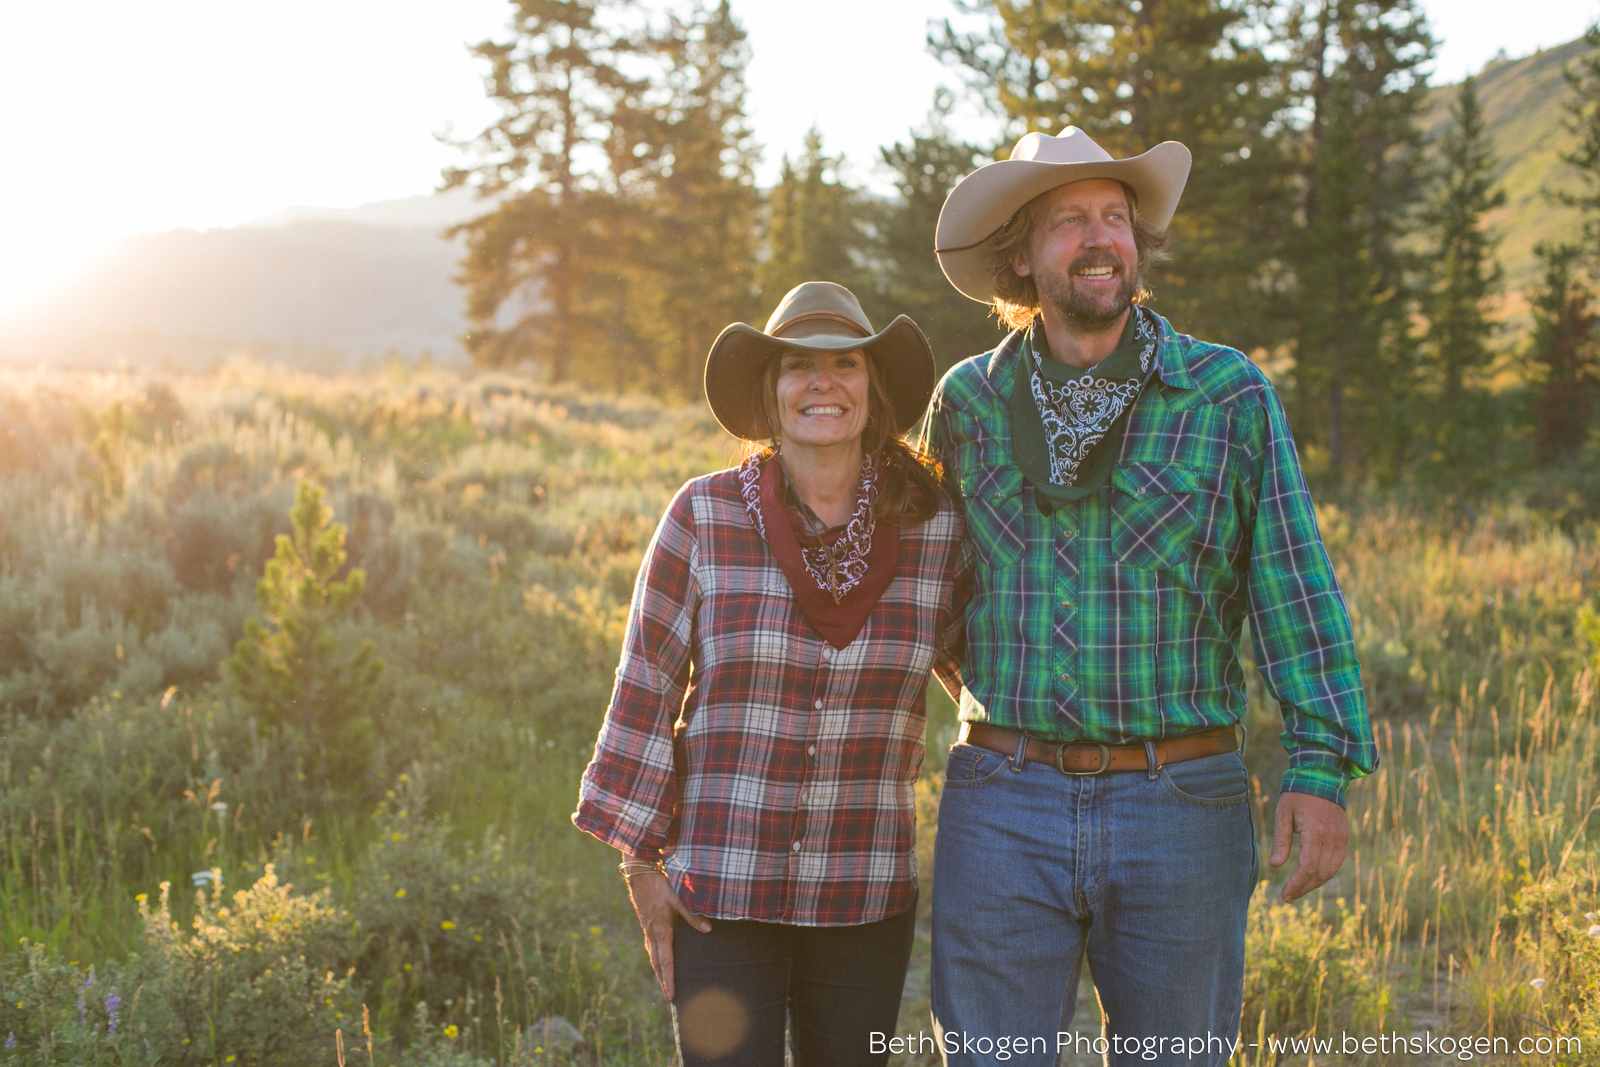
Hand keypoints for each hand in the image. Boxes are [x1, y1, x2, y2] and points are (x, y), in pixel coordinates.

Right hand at [625, 870, 710, 1000]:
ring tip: (664, 983)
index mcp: (661, 931)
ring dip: (658, 971)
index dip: (669, 979)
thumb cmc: (660, 886)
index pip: (665, 961)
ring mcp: (648, 930)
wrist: (640, 875)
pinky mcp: (647, 925)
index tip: (671, 994)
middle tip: (669, 997)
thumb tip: (708, 930)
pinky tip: (658, 959)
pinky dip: (655, 958)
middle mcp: (652, 934)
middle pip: (657, 963)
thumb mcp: (678, 899)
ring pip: (653, 956)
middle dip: (663, 980)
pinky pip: (651, 947)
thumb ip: (692, 915)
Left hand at [1269, 792, 1348, 902]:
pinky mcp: (1344, 837)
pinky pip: (1337, 861)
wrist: (1321, 777)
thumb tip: (1276, 866)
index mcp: (1316, 832)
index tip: (1285, 895)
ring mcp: (1341, 838)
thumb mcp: (1283, 814)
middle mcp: (1333, 838)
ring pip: (1332, 870)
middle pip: (1321, 873)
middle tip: (1288, 896)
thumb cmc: (1297, 795)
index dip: (1297, 885)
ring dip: (1315, 883)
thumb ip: (1281, 840)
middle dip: (1304, 888)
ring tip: (1298, 889)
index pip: (1308, 868)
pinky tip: (1311, 876)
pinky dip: (1325, 872)